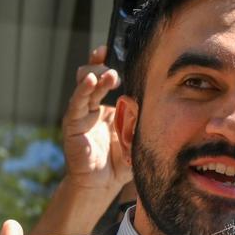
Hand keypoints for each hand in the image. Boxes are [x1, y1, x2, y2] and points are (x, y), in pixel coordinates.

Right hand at [61, 45, 130, 191]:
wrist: (102, 184)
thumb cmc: (120, 161)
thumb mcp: (137, 136)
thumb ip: (143, 119)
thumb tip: (162, 100)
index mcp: (108, 106)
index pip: (109, 79)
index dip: (112, 64)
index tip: (121, 51)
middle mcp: (93, 106)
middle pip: (95, 75)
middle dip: (104, 65)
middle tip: (117, 63)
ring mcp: (81, 113)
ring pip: (85, 84)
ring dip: (97, 75)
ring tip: (110, 74)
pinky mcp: (72, 123)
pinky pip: (76, 102)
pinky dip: (83, 90)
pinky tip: (91, 81)